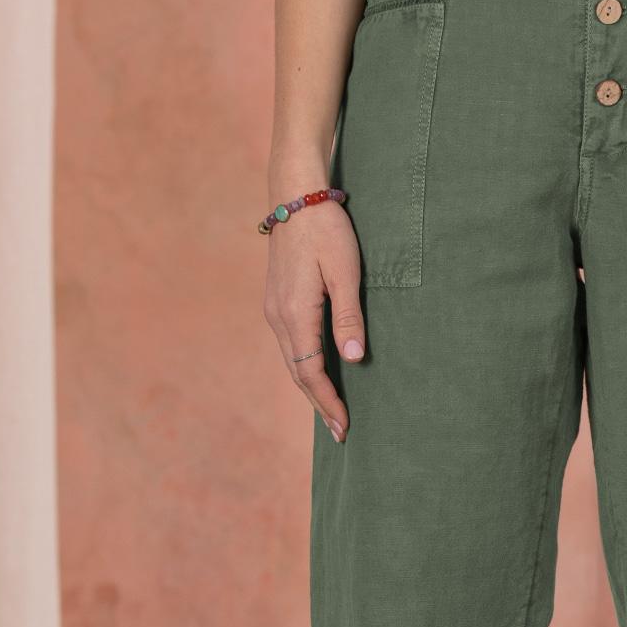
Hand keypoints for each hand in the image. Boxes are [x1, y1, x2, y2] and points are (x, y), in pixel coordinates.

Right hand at [262, 196, 365, 441]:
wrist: (296, 195)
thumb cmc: (327, 230)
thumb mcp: (346, 272)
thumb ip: (348, 318)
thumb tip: (353, 361)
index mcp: (295, 314)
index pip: (311, 373)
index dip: (328, 402)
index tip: (344, 426)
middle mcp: (278, 317)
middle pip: (298, 373)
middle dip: (319, 403)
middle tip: (340, 431)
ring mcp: (274, 309)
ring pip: (292, 361)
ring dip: (310, 388)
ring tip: (329, 411)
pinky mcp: (277, 301)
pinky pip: (291, 345)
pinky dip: (304, 367)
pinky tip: (317, 375)